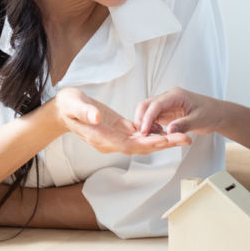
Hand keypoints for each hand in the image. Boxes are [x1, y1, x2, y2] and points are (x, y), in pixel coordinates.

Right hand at [51, 87, 190, 154]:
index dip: (148, 143)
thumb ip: (85, 112)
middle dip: (164, 143)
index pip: (129, 144)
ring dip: (163, 139)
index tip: (166, 140)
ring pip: (144, 141)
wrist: (63, 109)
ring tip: (184, 135)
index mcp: (102, 137)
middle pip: (142, 146)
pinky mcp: (120, 129)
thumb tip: (97, 118)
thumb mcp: (74, 104)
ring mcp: (116, 137)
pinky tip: (168, 129)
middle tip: (186, 139)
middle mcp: (112, 141)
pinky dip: (154, 132)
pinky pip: (140, 133)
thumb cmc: (68, 105)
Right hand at [134, 87, 222, 136]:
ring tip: (148, 137)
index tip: (144, 130)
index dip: (148, 117)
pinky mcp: (166, 113)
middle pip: (147, 105)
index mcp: (176, 95)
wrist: (217, 114)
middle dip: (141, 119)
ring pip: (147, 112)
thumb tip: (169, 130)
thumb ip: (184, 124)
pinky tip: (154, 135)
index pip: (156, 104)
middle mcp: (168, 98)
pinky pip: (153, 119)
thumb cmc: (211, 113)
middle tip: (141, 135)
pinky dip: (150, 127)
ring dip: (144, 124)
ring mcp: (166, 105)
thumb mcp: (199, 120)